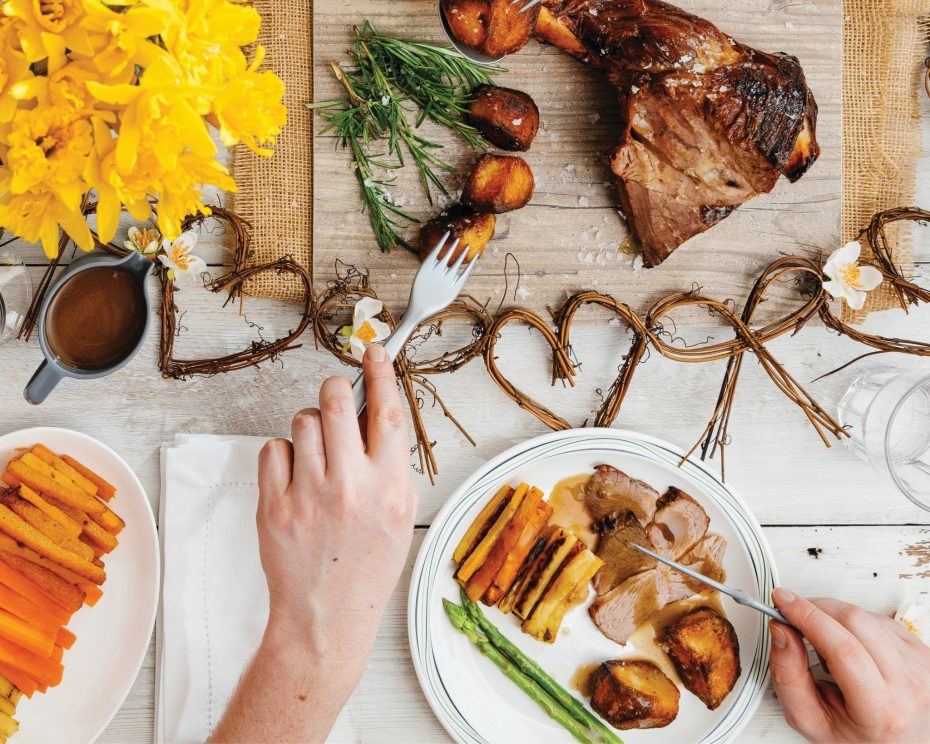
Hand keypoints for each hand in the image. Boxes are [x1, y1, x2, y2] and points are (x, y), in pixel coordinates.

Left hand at [257, 344, 417, 662]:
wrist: (326, 617)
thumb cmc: (367, 569)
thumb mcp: (400, 516)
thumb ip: (391, 465)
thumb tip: (375, 414)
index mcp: (390, 488)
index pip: (387, 412)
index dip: (381, 373)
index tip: (374, 352)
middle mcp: (350, 487)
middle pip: (336, 402)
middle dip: (336, 391)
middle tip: (337, 401)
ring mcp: (308, 495)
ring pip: (303, 421)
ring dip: (312, 428)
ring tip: (318, 456)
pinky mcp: (274, 505)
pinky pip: (274, 449)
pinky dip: (284, 455)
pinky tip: (295, 476)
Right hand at [770, 588, 929, 742]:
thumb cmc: (856, 736)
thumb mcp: (810, 719)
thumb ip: (787, 676)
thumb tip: (781, 631)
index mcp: (881, 710)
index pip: (843, 649)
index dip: (809, 617)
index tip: (784, 601)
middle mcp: (909, 687)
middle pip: (856, 622)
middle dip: (816, 609)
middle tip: (794, 614)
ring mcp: (921, 667)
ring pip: (867, 616)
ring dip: (835, 619)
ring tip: (828, 647)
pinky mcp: (924, 653)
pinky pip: (881, 620)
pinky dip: (856, 625)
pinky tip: (851, 646)